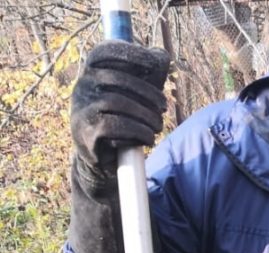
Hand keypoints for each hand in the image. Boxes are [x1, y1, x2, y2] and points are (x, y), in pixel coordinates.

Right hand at [70, 41, 169, 194]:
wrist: (101, 162)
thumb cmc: (120, 124)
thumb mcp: (131, 99)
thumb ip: (144, 79)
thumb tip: (162, 56)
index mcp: (91, 74)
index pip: (104, 53)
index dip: (128, 52)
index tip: (153, 62)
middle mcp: (82, 87)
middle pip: (117, 79)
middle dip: (147, 92)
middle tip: (164, 106)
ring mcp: (81, 109)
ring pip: (117, 102)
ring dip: (145, 116)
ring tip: (158, 127)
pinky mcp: (86, 132)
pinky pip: (114, 126)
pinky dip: (137, 132)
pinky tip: (148, 139)